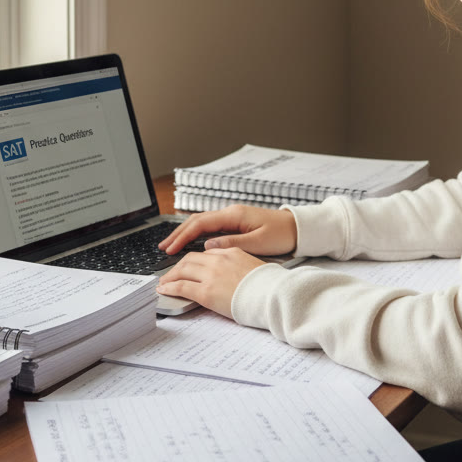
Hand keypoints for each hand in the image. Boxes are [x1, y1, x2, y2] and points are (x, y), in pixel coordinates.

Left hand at [157, 248, 265, 317]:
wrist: (273, 295)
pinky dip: (170, 287)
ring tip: (164, 283)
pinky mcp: (206, 292)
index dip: (194, 260)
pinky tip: (164, 290)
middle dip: (178, 266)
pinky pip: (181, 286)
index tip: (189, 266)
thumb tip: (231, 271)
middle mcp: (219, 259)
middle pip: (190, 258)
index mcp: (231, 252)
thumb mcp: (253, 266)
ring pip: (182, 270)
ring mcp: (211, 275)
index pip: (206, 252)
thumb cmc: (268, 286)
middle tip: (171, 274)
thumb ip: (237, 263)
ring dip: (170, 276)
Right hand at [159, 205, 296, 257]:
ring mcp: (232, 216)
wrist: (298, 228)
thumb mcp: (258, 242)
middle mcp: (230, 213)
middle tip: (163, 247)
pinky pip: (211, 226)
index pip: (200, 223)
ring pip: (202, 223)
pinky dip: (197, 233)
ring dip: (185, 233)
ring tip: (171, 245)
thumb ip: (232, 243)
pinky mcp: (236, 223)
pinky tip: (191, 242)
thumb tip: (208, 246)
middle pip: (197, 221)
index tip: (171, 249)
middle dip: (178, 233)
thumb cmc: (282, 235)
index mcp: (234, 215)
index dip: (183, 236)